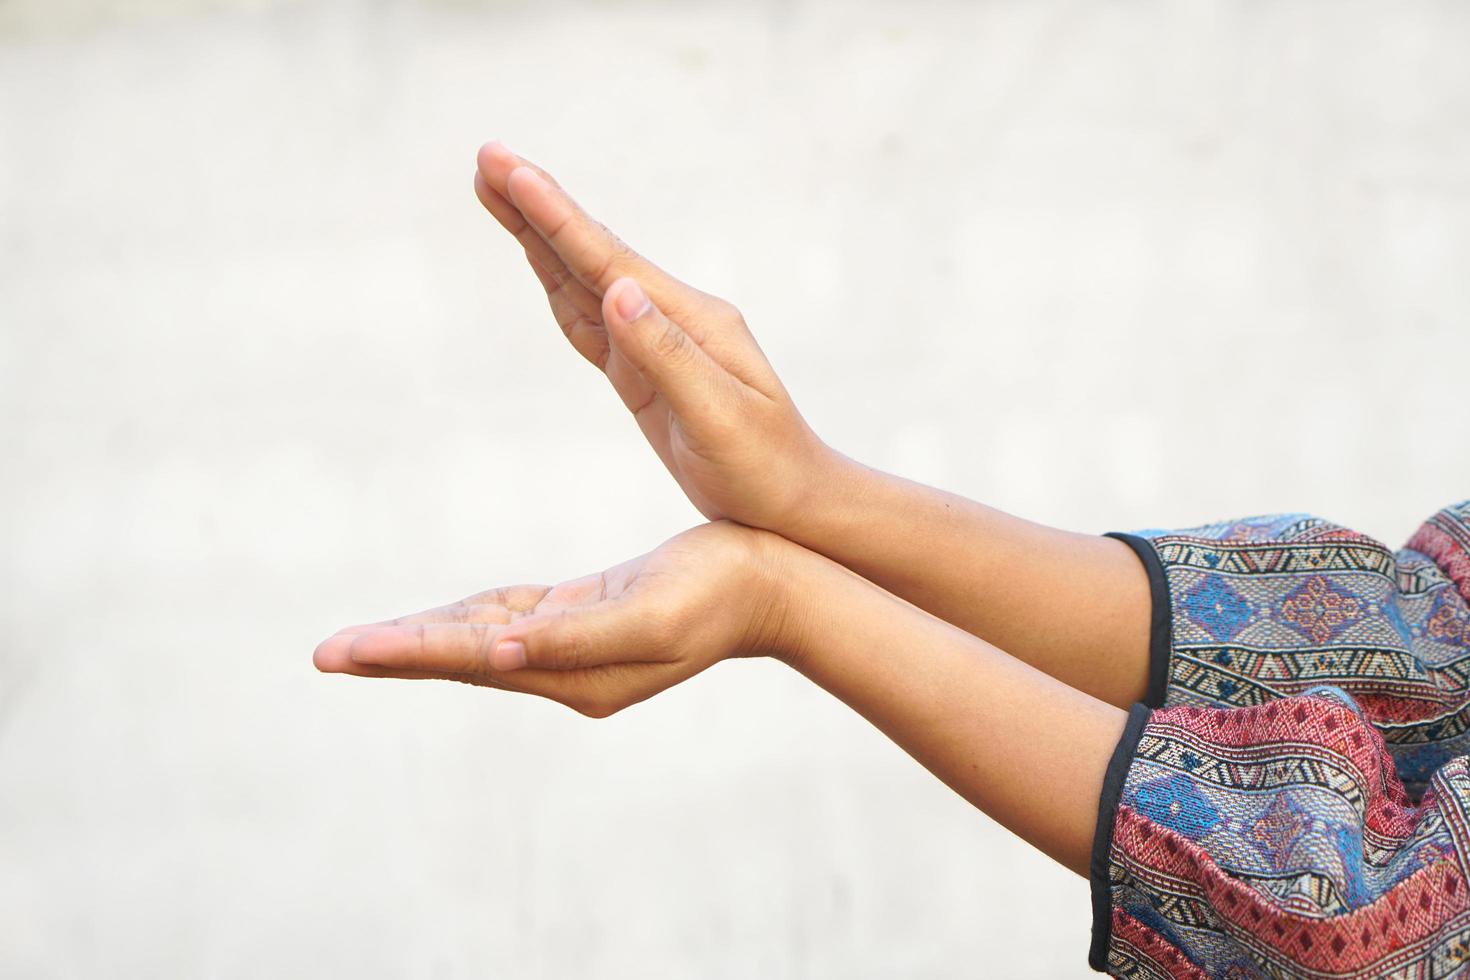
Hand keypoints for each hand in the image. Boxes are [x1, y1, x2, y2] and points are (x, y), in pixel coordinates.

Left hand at [312, 522, 792, 716]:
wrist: (769, 585)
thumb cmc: (717, 592)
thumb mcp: (648, 614)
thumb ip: (572, 638)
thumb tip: (498, 655)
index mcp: (576, 674)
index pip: (470, 662)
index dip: (403, 652)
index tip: (342, 653)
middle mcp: (566, 669)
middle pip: (462, 657)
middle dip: (395, 651)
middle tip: (327, 652)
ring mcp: (574, 647)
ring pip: (480, 640)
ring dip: (421, 639)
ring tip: (363, 642)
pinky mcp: (584, 617)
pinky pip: (512, 620)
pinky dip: (469, 618)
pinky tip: (441, 620)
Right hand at [473, 141, 840, 528]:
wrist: (794, 503)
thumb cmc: (764, 466)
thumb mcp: (718, 416)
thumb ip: (666, 354)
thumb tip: (617, 290)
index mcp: (691, 321)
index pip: (609, 261)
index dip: (556, 218)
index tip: (512, 171)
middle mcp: (672, 319)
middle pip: (590, 254)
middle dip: (536, 207)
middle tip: (485, 157)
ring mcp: (656, 342)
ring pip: (583, 280)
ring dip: (539, 236)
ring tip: (498, 190)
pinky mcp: (642, 373)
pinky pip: (588, 322)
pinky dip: (557, 285)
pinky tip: (539, 260)